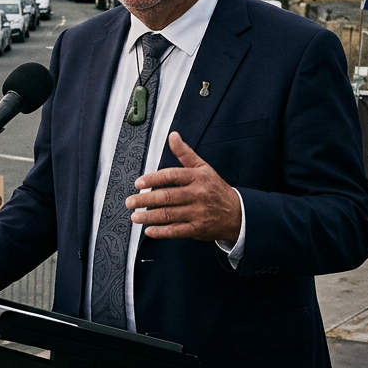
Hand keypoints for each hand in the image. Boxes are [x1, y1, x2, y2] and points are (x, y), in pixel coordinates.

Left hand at [127, 132, 241, 242]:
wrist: (237, 213)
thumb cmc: (215, 188)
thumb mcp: (203, 168)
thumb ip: (185, 153)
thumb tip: (173, 136)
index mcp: (197, 177)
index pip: (171, 176)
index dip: (153, 179)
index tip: (138, 183)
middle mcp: (197, 194)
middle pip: (167, 196)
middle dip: (145, 200)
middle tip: (130, 202)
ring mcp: (198, 212)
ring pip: (169, 214)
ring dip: (149, 217)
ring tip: (135, 216)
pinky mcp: (198, 228)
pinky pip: (176, 231)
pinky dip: (161, 232)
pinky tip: (149, 230)